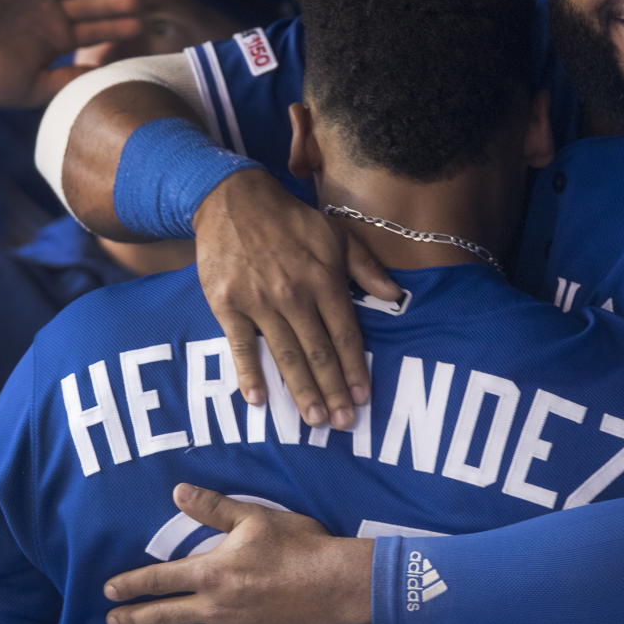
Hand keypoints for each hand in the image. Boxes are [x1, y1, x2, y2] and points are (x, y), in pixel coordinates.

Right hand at [0, 0, 140, 107]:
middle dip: (113, 2)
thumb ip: (68, 80)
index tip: (140, 26)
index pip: (95, 29)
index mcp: (57, 38)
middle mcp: (48, 13)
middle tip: (138, 2)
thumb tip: (103, 75)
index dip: (116, 26)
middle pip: (89, 3)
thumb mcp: (36, 87)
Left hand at [104, 484, 373, 623]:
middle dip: (133, 619)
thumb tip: (177, 492)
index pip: (159, 579)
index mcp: (211, 572)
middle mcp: (214, 607)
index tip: (108, 593)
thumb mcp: (255, 517)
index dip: (130, 586)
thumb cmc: (298, 544)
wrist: (336, 583)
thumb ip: (213, 507)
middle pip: (163, 616)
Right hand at [193, 169, 400, 428]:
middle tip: (343, 424)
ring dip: (301, 390)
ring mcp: (259, 302)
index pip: (345, 334)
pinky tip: (259, 399)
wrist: (232, 200)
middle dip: (333, 391)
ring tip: (314, 420)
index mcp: (325, 279)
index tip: (363, 397)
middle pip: (318, 352)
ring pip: (285, 355)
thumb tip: (395, 295)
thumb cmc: (291, 220)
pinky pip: (241, 345)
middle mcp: (295, 294)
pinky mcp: (227, 304)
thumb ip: (366, 267)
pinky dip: (249, 372)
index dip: (355, 368)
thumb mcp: (337, 234)